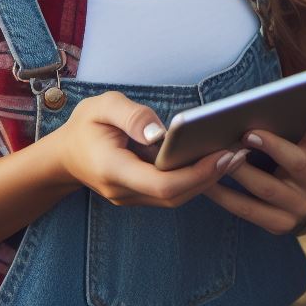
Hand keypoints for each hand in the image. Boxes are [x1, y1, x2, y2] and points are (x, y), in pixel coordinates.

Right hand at [53, 90, 243, 207]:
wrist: (64, 156)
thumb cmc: (85, 126)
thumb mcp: (101, 106)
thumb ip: (130, 116)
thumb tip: (161, 132)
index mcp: (113, 170)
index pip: (161, 183)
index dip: (196, 173)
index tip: (223, 154)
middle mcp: (124, 191)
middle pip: (175, 196)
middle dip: (210, 176)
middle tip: (241, 152)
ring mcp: (131, 198)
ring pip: (176, 199)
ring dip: (207, 180)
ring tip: (237, 155)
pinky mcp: (140, 196)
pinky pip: (171, 194)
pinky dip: (195, 179)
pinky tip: (215, 160)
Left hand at [205, 94, 305, 233]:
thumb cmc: (301, 158)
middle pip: (293, 163)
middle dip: (268, 147)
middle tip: (242, 134)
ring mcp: (297, 209)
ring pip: (264, 189)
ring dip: (238, 172)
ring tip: (217, 156)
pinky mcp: (278, 225)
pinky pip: (247, 211)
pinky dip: (225, 196)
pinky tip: (207, 183)